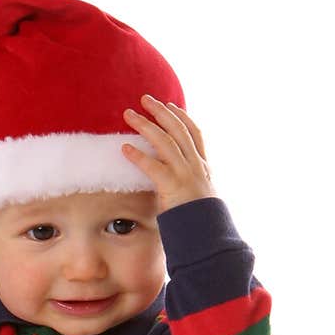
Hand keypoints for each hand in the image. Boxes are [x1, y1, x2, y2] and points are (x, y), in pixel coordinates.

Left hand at [121, 95, 216, 213]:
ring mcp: (186, 174)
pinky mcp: (173, 186)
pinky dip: (138, 156)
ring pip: (164, 141)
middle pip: (178, 129)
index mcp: (204, 167)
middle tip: (144, 99)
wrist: (209, 236)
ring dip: (144, 125)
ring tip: (128, 115)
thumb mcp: (200, 197)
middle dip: (160, 111)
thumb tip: (175, 181)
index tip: (170, 106)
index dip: (182, 117)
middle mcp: (196, 166)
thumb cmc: (200, 221)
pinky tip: (125, 147)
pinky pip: (153, 166)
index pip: (194, 134)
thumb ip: (189, 184)